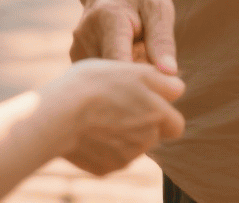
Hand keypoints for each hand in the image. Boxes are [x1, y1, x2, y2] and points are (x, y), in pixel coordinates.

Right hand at [50, 59, 185, 175]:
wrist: (60, 114)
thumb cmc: (96, 83)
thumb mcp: (133, 70)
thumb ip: (160, 81)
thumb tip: (177, 89)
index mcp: (159, 113)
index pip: (175, 122)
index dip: (163, 112)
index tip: (147, 101)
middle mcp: (148, 138)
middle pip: (154, 135)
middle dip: (145, 125)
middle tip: (122, 107)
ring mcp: (127, 156)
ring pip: (133, 146)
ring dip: (124, 134)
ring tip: (100, 115)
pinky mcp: (107, 167)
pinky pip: (112, 157)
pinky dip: (105, 147)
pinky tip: (89, 131)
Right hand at [71, 0, 177, 73]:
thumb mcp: (158, 8)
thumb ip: (162, 40)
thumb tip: (170, 73)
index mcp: (109, 18)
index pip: (120, 62)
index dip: (140, 81)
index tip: (157, 88)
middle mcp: (86, 33)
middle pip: (113, 75)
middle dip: (137, 80)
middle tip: (154, 64)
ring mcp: (77, 46)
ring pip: (107, 79)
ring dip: (126, 76)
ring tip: (138, 54)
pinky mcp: (75, 56)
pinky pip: (99, 76)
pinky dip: (114, 74)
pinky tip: (124, 57)